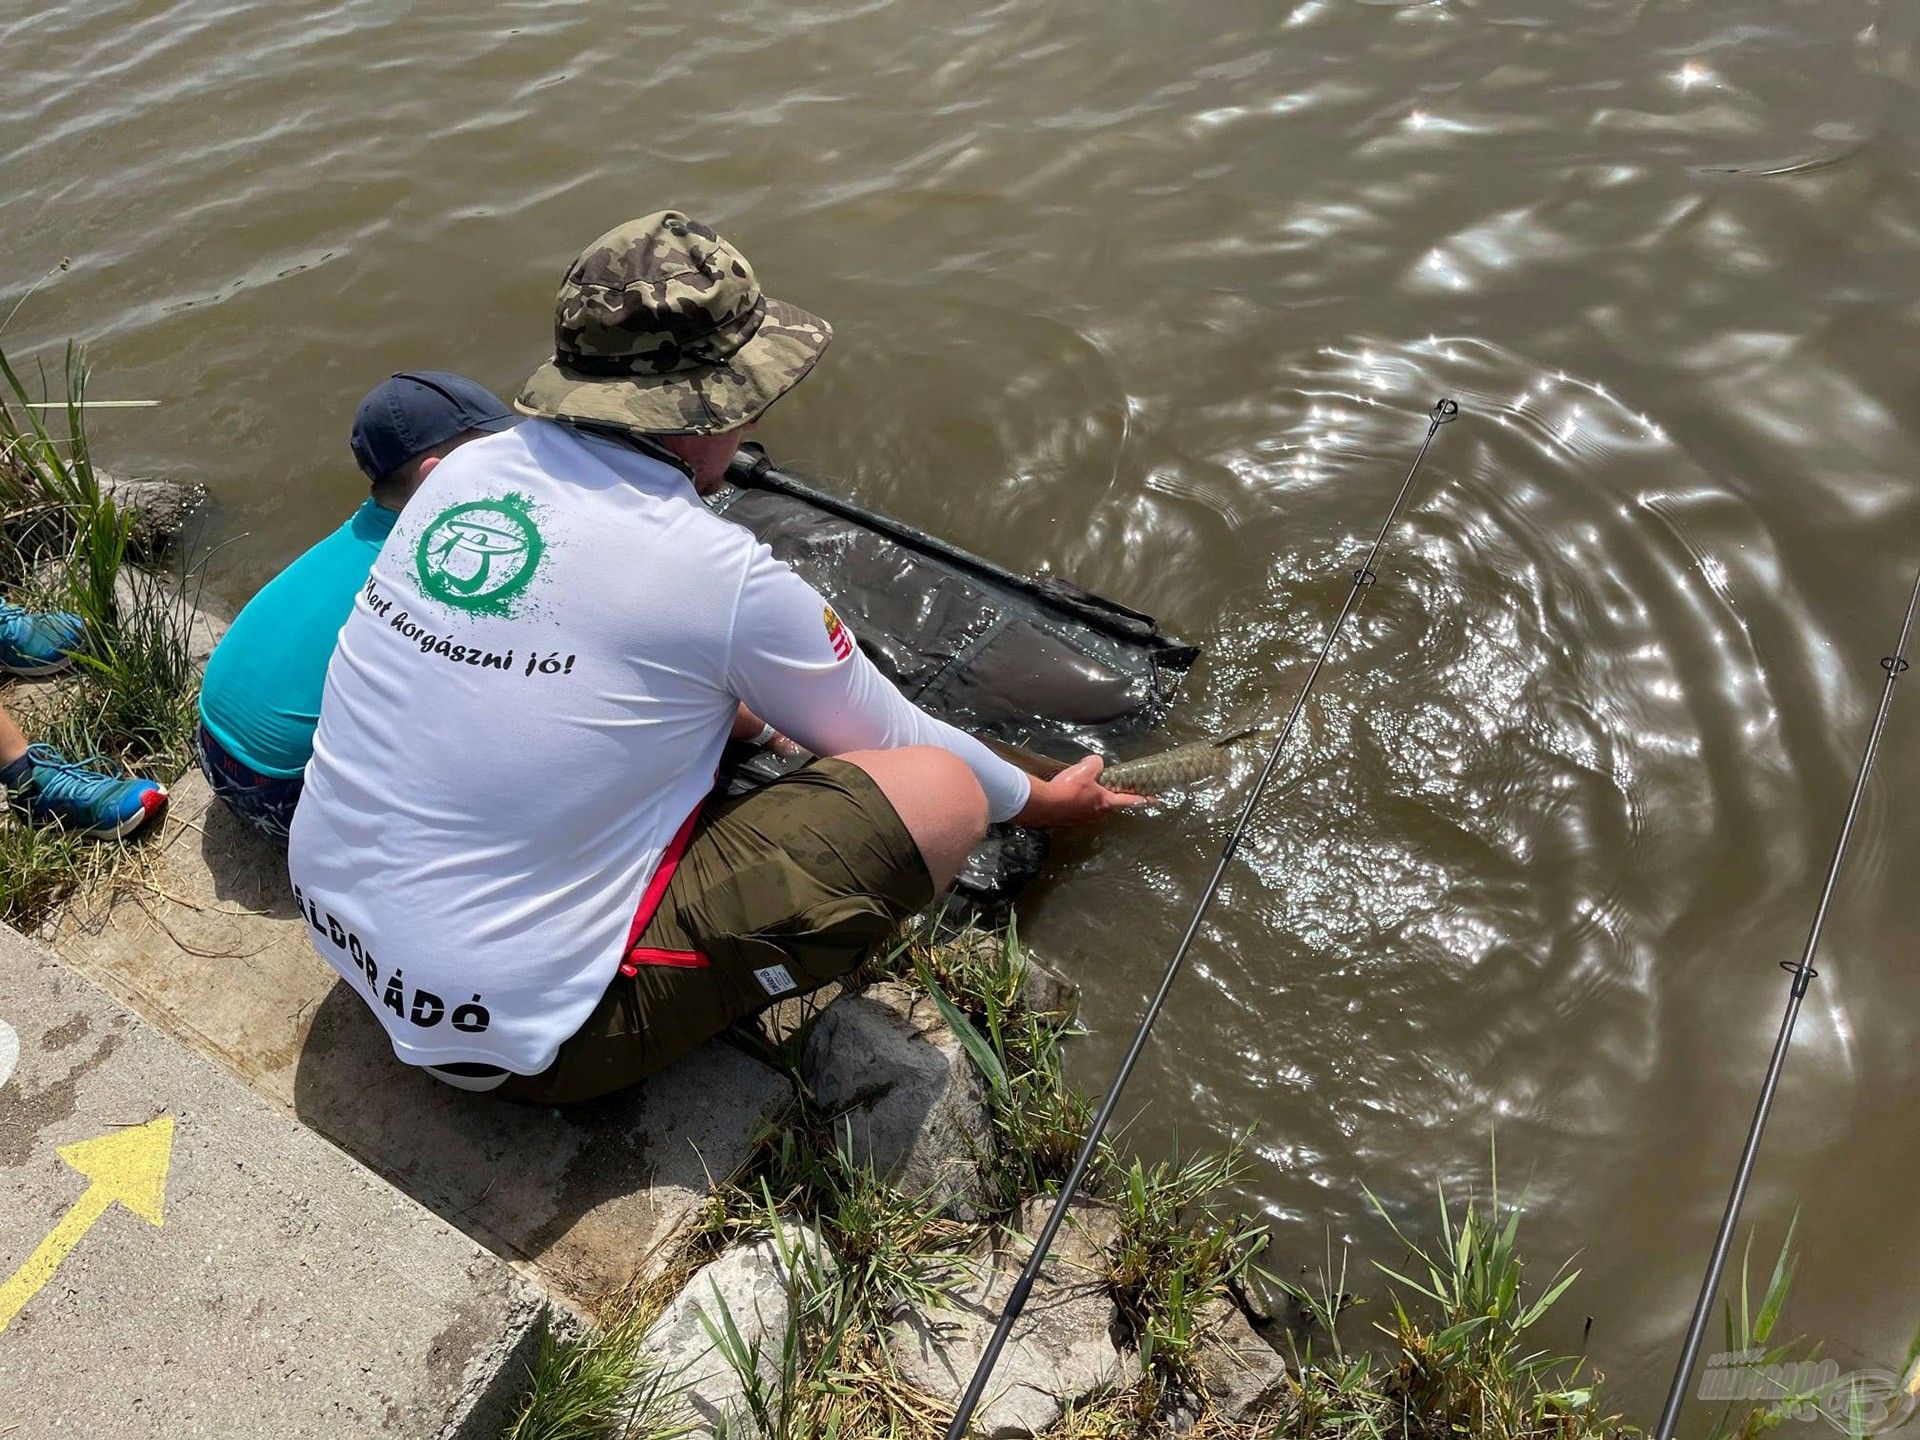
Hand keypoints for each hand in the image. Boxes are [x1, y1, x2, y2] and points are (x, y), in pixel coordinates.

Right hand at [1014, 755, 1153, 826]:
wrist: (1044, 804)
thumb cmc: (1069, 788)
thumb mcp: (1085, 769)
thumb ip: (1096, 764)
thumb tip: (1095, 764)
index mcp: (1106, 802)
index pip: (1130, 800)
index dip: (1144, 799)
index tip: (1155, 800)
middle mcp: (1097, 814)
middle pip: (1111, 804)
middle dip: (1112, 796)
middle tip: (1111, 787)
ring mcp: (1083, 819)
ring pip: (1094, 807)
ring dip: (1093, 799)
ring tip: (1085, 788)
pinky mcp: (1070, 820)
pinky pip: (1080, 809)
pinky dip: (1079, 801)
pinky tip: (1070, 794)